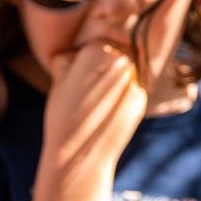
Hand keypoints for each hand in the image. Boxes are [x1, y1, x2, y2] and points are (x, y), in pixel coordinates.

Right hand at [42, 43, 147, 171]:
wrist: (81, 153)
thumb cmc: (64, 114)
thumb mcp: (59, 79)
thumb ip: (70, 60)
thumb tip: (71, 53)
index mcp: (97, 48)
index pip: (92, 46)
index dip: (80, 64)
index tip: (74, 83)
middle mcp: (120, 60)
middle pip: (110, 57)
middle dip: (99, 72)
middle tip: (86, 96)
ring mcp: (134, 80)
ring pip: (121, 74)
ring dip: (111, 84)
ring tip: (95, 106)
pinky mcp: (140, 99)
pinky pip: (129, 91)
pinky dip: (119, 99)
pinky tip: (106, 115)